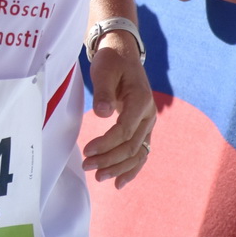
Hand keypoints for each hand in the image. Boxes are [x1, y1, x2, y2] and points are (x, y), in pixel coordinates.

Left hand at [82, 36, 155, 186]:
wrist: (123, 54)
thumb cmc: (111, 61)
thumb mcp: (104, 71)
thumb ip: (104, 92)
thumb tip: (103, 113)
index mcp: (141, 100)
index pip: (125, 130)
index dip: (106, 143)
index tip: (87, 151)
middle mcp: (149, 114)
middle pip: (131, 145)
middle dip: (109, 159)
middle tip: (88, 166)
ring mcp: (147, 123)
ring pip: (138, 153)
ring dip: (119, 167)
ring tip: (100, 177)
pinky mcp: (142, 128)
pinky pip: (140, 152)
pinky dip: (131, 168)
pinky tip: (119, 182)